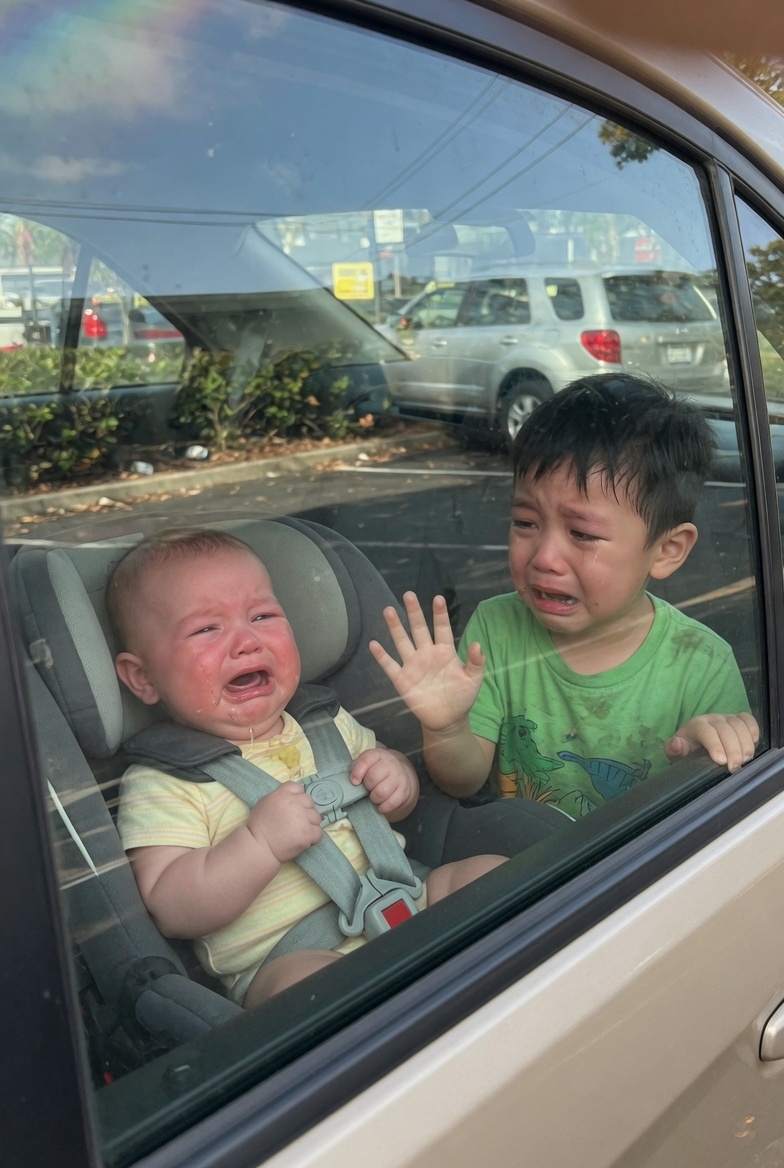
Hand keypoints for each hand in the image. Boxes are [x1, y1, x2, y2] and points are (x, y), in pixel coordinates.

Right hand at [248, 782, 322, 862]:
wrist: (259, 847)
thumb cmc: (258, 826)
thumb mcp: (265, 803)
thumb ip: (279, 796)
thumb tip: (291, 796)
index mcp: (283, 794)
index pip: (298, 788)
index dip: (297, 797)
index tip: (294, 807)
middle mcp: (295, 803)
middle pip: (309, 802)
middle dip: (305, 811)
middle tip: (296, 822)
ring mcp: (303, 818)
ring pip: (316, 817)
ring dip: (310, 824)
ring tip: (300, 832)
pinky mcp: (308, 833)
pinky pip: (318, 832)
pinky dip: (313, 837)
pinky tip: (304, 840)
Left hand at [350, 746, 418, 818]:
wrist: (399, 774)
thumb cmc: (377, 771)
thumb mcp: (368, 765)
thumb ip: (357, 768)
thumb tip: (345, 781)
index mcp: (377, 754)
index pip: (366, 760)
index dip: (357, 772)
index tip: (354, 781)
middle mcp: (390, 763)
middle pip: (372, 777)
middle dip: (366, 787)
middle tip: (367, 789)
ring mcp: (399, 776)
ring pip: (381, 792)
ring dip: (374, 798)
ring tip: (374, 797)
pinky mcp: (405, 790)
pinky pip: (391, 803)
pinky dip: (383, 807)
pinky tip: (381, 805)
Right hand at [369, 592, 484, 732]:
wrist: (448, 720)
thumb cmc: (462, 697)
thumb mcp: (474, 680)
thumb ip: (476, 662)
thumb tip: (478, 644)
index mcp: (445, 651)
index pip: (442, 628)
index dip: (440, 614)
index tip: (438, 598)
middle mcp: (427, 654)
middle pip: (419, 629)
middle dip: (414, 612)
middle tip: (409, 595)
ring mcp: (413, 665)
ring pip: (402, 642)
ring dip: (395, 627)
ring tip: (388, 610)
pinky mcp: (402, 680)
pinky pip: (390, 665)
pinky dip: (381, 656)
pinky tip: (374, 644)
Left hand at [665, 712, 758, 771]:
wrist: (695, 739)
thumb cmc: (687, 747)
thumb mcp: (676, 751)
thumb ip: (673, 749)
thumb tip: (677, 745)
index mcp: (696, 725)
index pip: (707, 732)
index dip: (715, 746)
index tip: (721, 761)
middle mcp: (713, 719)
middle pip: (726, 730)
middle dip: (733, 750)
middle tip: (734, 767)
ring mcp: (727, 718)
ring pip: (739, 725)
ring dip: (745, 743)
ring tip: (745, 760)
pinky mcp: (738, 720)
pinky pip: (748, 719)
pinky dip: (754, 729)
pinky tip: (754, 743)